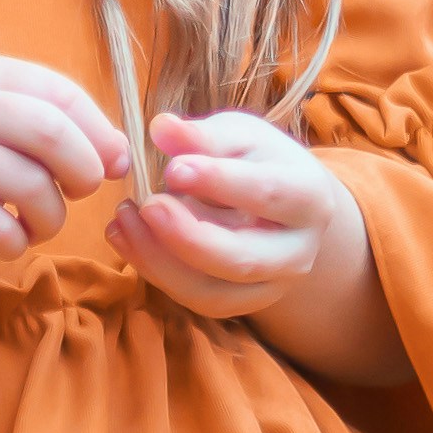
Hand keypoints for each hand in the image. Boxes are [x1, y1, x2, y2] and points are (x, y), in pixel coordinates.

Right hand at [0, 56, 125, 354]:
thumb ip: (51, 134)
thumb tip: (122, 154)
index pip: (61, 92)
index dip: (99, 133)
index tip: (111, 165)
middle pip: (52, 132)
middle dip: (83, 172)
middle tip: (80, 195)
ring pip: (30, 185)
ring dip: (50, 218)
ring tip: (36, 226)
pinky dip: (16, 243)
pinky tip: (6, 241)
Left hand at [110, 112, 409, 388]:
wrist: (280, 207)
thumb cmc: (256, 161)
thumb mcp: (238, 136)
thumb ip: (203, 136)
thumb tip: (161, 127)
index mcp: (309, 198)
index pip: (267, 193)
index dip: (219, 182)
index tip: (173, 167)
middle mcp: (298, 252)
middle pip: (242, 259)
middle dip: (187, 237)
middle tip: (145, 205)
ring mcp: (270, 287)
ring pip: (212, 292)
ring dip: (159, 259)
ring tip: (123, 218)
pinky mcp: (239, 304)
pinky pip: (195, 300)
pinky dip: (154, 272)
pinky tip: (125, 237)